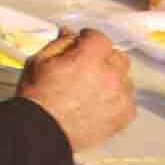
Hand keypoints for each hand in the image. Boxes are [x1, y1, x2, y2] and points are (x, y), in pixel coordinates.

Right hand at [21, 29, 137, 152]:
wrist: (42, 130)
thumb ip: (59, 45)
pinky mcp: (125, 115)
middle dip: (104, 57)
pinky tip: (100, 104)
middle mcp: (111, 75)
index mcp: (89, 59)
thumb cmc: (37, 95)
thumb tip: (71, 33)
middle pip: (119, 57)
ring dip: (113, 78)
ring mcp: (121, 96)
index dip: (89, 38)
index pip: (100, 38)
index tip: (82, 43)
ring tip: (95, 88)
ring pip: (125, 79)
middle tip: (89, 66)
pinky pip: (128, 99)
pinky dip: (116, 98)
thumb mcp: (39, 62)